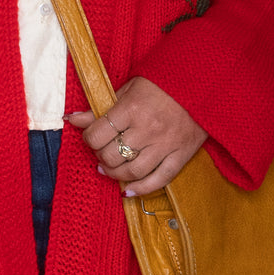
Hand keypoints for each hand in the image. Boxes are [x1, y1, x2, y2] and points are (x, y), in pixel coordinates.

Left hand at [66, 76, 205, 196]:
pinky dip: (141, 189)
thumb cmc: (160, 85)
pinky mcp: (181, 155)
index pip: (97, 135)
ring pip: (132, 171)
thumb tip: (72, 119)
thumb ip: (100, 108)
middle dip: (100, 156)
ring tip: (109, 169)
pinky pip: (159, 180)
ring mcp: (165, 144)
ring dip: (115, 174)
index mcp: (131, 109)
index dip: (89, 139)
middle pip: (111, 155)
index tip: (92, 136)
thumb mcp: (127, 90)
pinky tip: (128, 191)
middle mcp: (147, 129)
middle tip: (101, 152)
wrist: (201, 83)